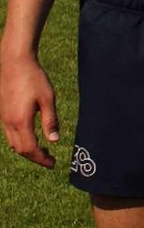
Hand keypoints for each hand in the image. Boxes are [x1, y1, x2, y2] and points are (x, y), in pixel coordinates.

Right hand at [0, 52, 59, 168]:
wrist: (15, 63)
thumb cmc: (34, 78)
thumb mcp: (47, 98)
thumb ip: (50, 121)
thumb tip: (54, 141)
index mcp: (21, 121)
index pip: (30, 149)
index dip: (41, 159)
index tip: (53, 164)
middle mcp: (9, 123)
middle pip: (21, 149)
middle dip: (35, 157)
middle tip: (49, 160)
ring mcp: (3, 118)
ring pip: (13, 143)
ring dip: (27, 150)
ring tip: (42, 151)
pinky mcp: (3, 113)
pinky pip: (9, 134)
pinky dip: (20, 141)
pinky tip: (29, 137)